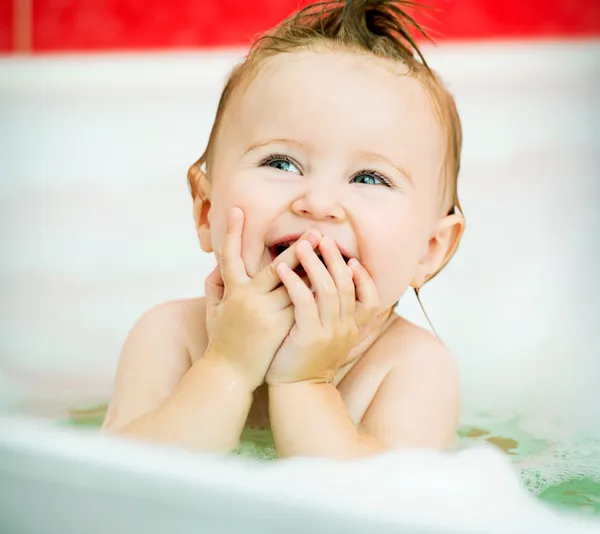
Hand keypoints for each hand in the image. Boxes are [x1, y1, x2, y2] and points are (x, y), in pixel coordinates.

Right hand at [204, 207, 320, 390]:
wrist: (229, 375)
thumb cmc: (222, 342)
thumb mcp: (212, 313)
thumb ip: (215, 287)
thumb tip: (218, 266)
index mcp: (232, 291)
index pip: (229, 256)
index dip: (232, 232)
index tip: (238, 210)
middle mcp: (248, 297)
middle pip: (276, 266)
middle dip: (297, 249)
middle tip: (315, 233)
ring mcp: (265, 312)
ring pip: (295, 284)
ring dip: (313, 269)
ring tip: (329, 254)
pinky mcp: (280, 326)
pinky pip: (303, 304)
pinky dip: (315, 293)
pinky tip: (331, 283)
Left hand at [266, 235, 379, 385]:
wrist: (297, 390)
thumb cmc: (307, 358)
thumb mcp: (329, 336)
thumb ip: (335, 314)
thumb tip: (331, 286)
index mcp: (353, 328)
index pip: (372, 299)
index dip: (364, 277)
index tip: (352, 259)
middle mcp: (346, 329)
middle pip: (347, 286)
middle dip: (335, 260)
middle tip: (323, 239)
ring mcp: (329, 333)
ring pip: (328, 290)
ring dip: (314, 265)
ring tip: (301, 246)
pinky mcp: (309, 337)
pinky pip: (305, 303)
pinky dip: (295, 283)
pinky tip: (283, 270)